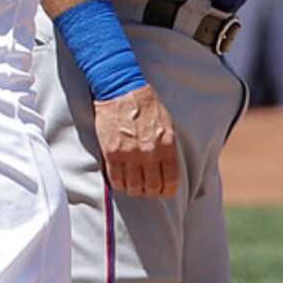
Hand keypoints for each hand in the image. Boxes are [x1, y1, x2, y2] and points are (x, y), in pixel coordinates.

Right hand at [94, 83, 178, 198]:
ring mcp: (129, 153)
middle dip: (151, 191)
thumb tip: (167, 169)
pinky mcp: (111, 152)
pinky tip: (121, 180)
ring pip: (134, 186)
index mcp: (166, 145)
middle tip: (147, 188)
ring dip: (135, 189)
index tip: (164, 191)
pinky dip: (119, 184)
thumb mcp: (166, 125)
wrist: (122, 90)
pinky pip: (116, 178)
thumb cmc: (146, 106)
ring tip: (133, 185)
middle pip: (152, 186)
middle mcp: (149, 152)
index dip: (168, 190)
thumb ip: (168, 148)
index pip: (171, 179)